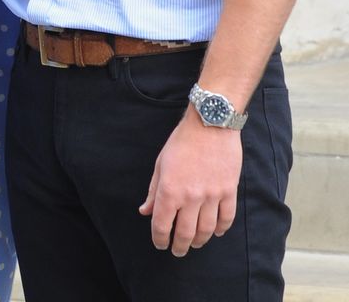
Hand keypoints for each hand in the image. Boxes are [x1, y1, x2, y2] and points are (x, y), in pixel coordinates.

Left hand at [138, 109, 241, 256]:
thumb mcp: (161, 163)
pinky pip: (226, 218)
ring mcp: (212, 195)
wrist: (210, 123)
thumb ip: (153, 191)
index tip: (160, 244)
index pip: (162, 225)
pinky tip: (215, 231)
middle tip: (177, 251)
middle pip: (185, 234)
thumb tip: (145, 211)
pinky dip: (220, 229)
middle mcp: (191, 196)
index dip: (159, 239)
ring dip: (199, 241)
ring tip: (195, 243)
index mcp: (170, 189)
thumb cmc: (182, 141)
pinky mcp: (229, 191)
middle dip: (179, 246)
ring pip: (206, 231)